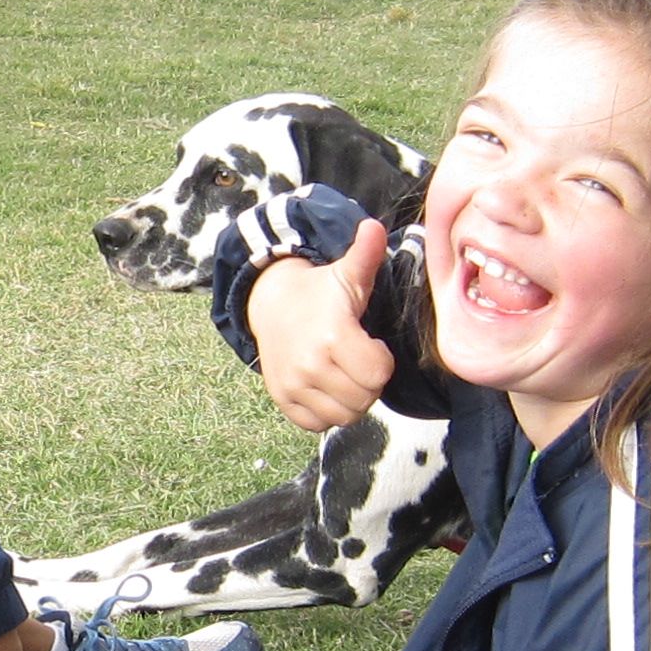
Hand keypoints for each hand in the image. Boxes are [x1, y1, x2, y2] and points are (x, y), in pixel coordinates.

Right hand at [245, 222, 396, 430]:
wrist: (269, 303)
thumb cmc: (319, 292)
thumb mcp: (345, 274)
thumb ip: (364, 255)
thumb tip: (373, 227)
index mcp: (333, 335)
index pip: (378, 374)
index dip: (381, 361)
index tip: (370, 345)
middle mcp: (311, 365)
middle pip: (364, 398)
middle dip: (368, 382)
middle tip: (357, 360)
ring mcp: (294, 385)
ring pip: (344, 416)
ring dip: (351, 400)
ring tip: (344, 375)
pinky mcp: (283, 399)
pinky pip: (317, 424)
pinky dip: (326, 412)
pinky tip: (326, 388)